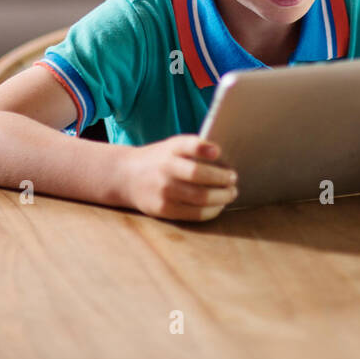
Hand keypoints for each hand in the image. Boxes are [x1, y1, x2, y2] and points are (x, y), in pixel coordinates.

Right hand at [124, 135, 238, 220]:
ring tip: (231, 193)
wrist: (126, 176)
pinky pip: (195, 213)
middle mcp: (165, 168)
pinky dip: (212, 210)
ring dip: (222, 196)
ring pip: (201, 197)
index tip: (217, 152)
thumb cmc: (160, 160)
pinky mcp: (163, 209)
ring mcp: (163, 190)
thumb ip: (195, 150)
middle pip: (198, 174)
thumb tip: (227, 163)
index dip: (203, 148)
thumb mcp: (172, 147)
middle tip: (233, 179)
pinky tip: (219, 206)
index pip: (188, 145)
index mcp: (170, 149)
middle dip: (222, 178)